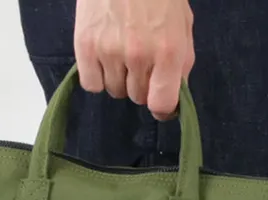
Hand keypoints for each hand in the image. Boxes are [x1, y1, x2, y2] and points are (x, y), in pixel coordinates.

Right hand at [74, 0, 194, 120]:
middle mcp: (139, 56)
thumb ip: (182, 62)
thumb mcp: (182, 23)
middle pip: (137, 98)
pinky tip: (103, 56)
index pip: (162, 104)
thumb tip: (175, 96)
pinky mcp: (85, 46)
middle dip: (141, 84)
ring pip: (115, 91)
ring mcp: (110, 51)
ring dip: (119, 78)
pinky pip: (92, 84)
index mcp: (168, 51)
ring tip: (120, 50)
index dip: (162, 108)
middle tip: (140, 60)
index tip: (160, 102)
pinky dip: (97, 75)